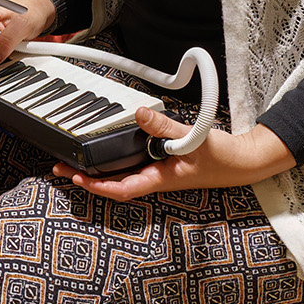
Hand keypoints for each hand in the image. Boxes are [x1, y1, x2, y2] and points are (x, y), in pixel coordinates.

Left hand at [51, 110, 294, 198]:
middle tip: (60, 169)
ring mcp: (159, 174)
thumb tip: (139, 114)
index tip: (75, 177)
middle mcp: (156, 179)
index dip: (97, 186)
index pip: (122, 189)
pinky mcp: (164, 166)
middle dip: (87, 179)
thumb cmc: (223, 157)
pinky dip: (116, 162)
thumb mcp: (194, 138)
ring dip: (98, 171)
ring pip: (122, 177)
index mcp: (161, 179)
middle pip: (114, 185)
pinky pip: (134, 167)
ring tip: (73, 162)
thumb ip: (165, 127)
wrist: (244, 162)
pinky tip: (106, 153)